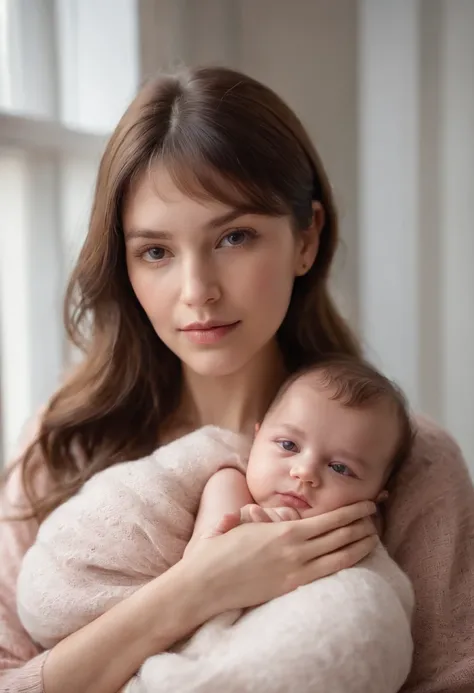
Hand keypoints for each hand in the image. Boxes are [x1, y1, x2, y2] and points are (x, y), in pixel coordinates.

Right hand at [177, 500, 377, 618]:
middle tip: (376, 515)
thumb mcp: (234, 526)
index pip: (327, 519)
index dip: (351, 511)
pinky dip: (348, 563)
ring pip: (339, 554)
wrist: (206, 584)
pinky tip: (359, 558)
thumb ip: (246, 517)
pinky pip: (328, 573)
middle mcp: (295, 548)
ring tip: (375, 536)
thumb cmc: (216, 553)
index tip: (366, 505)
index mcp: (283, 529)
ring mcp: (296, 570)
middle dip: (361, 523)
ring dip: (361, 543)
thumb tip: (245, 512)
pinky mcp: (292, 588)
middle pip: (339, 534)